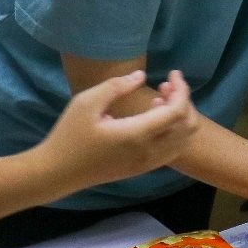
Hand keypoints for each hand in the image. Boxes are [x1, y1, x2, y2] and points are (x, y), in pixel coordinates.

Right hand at [41, 69, 198, 190]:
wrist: (58, 173)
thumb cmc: (69, 135)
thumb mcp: (86, 103)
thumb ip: (116, 86)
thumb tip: (141, 76)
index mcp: (137, 135)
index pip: (178, 112)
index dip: (182, 90)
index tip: (172, 74)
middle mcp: (149, 152)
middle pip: (189, 127)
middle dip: (185, 102)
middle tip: (166, 86)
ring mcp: (148, 164)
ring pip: (184, 140)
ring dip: (181, 117)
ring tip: (159, 100)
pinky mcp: (143, 169)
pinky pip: (173, 149)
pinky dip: (174, 131)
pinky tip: (152, 118)